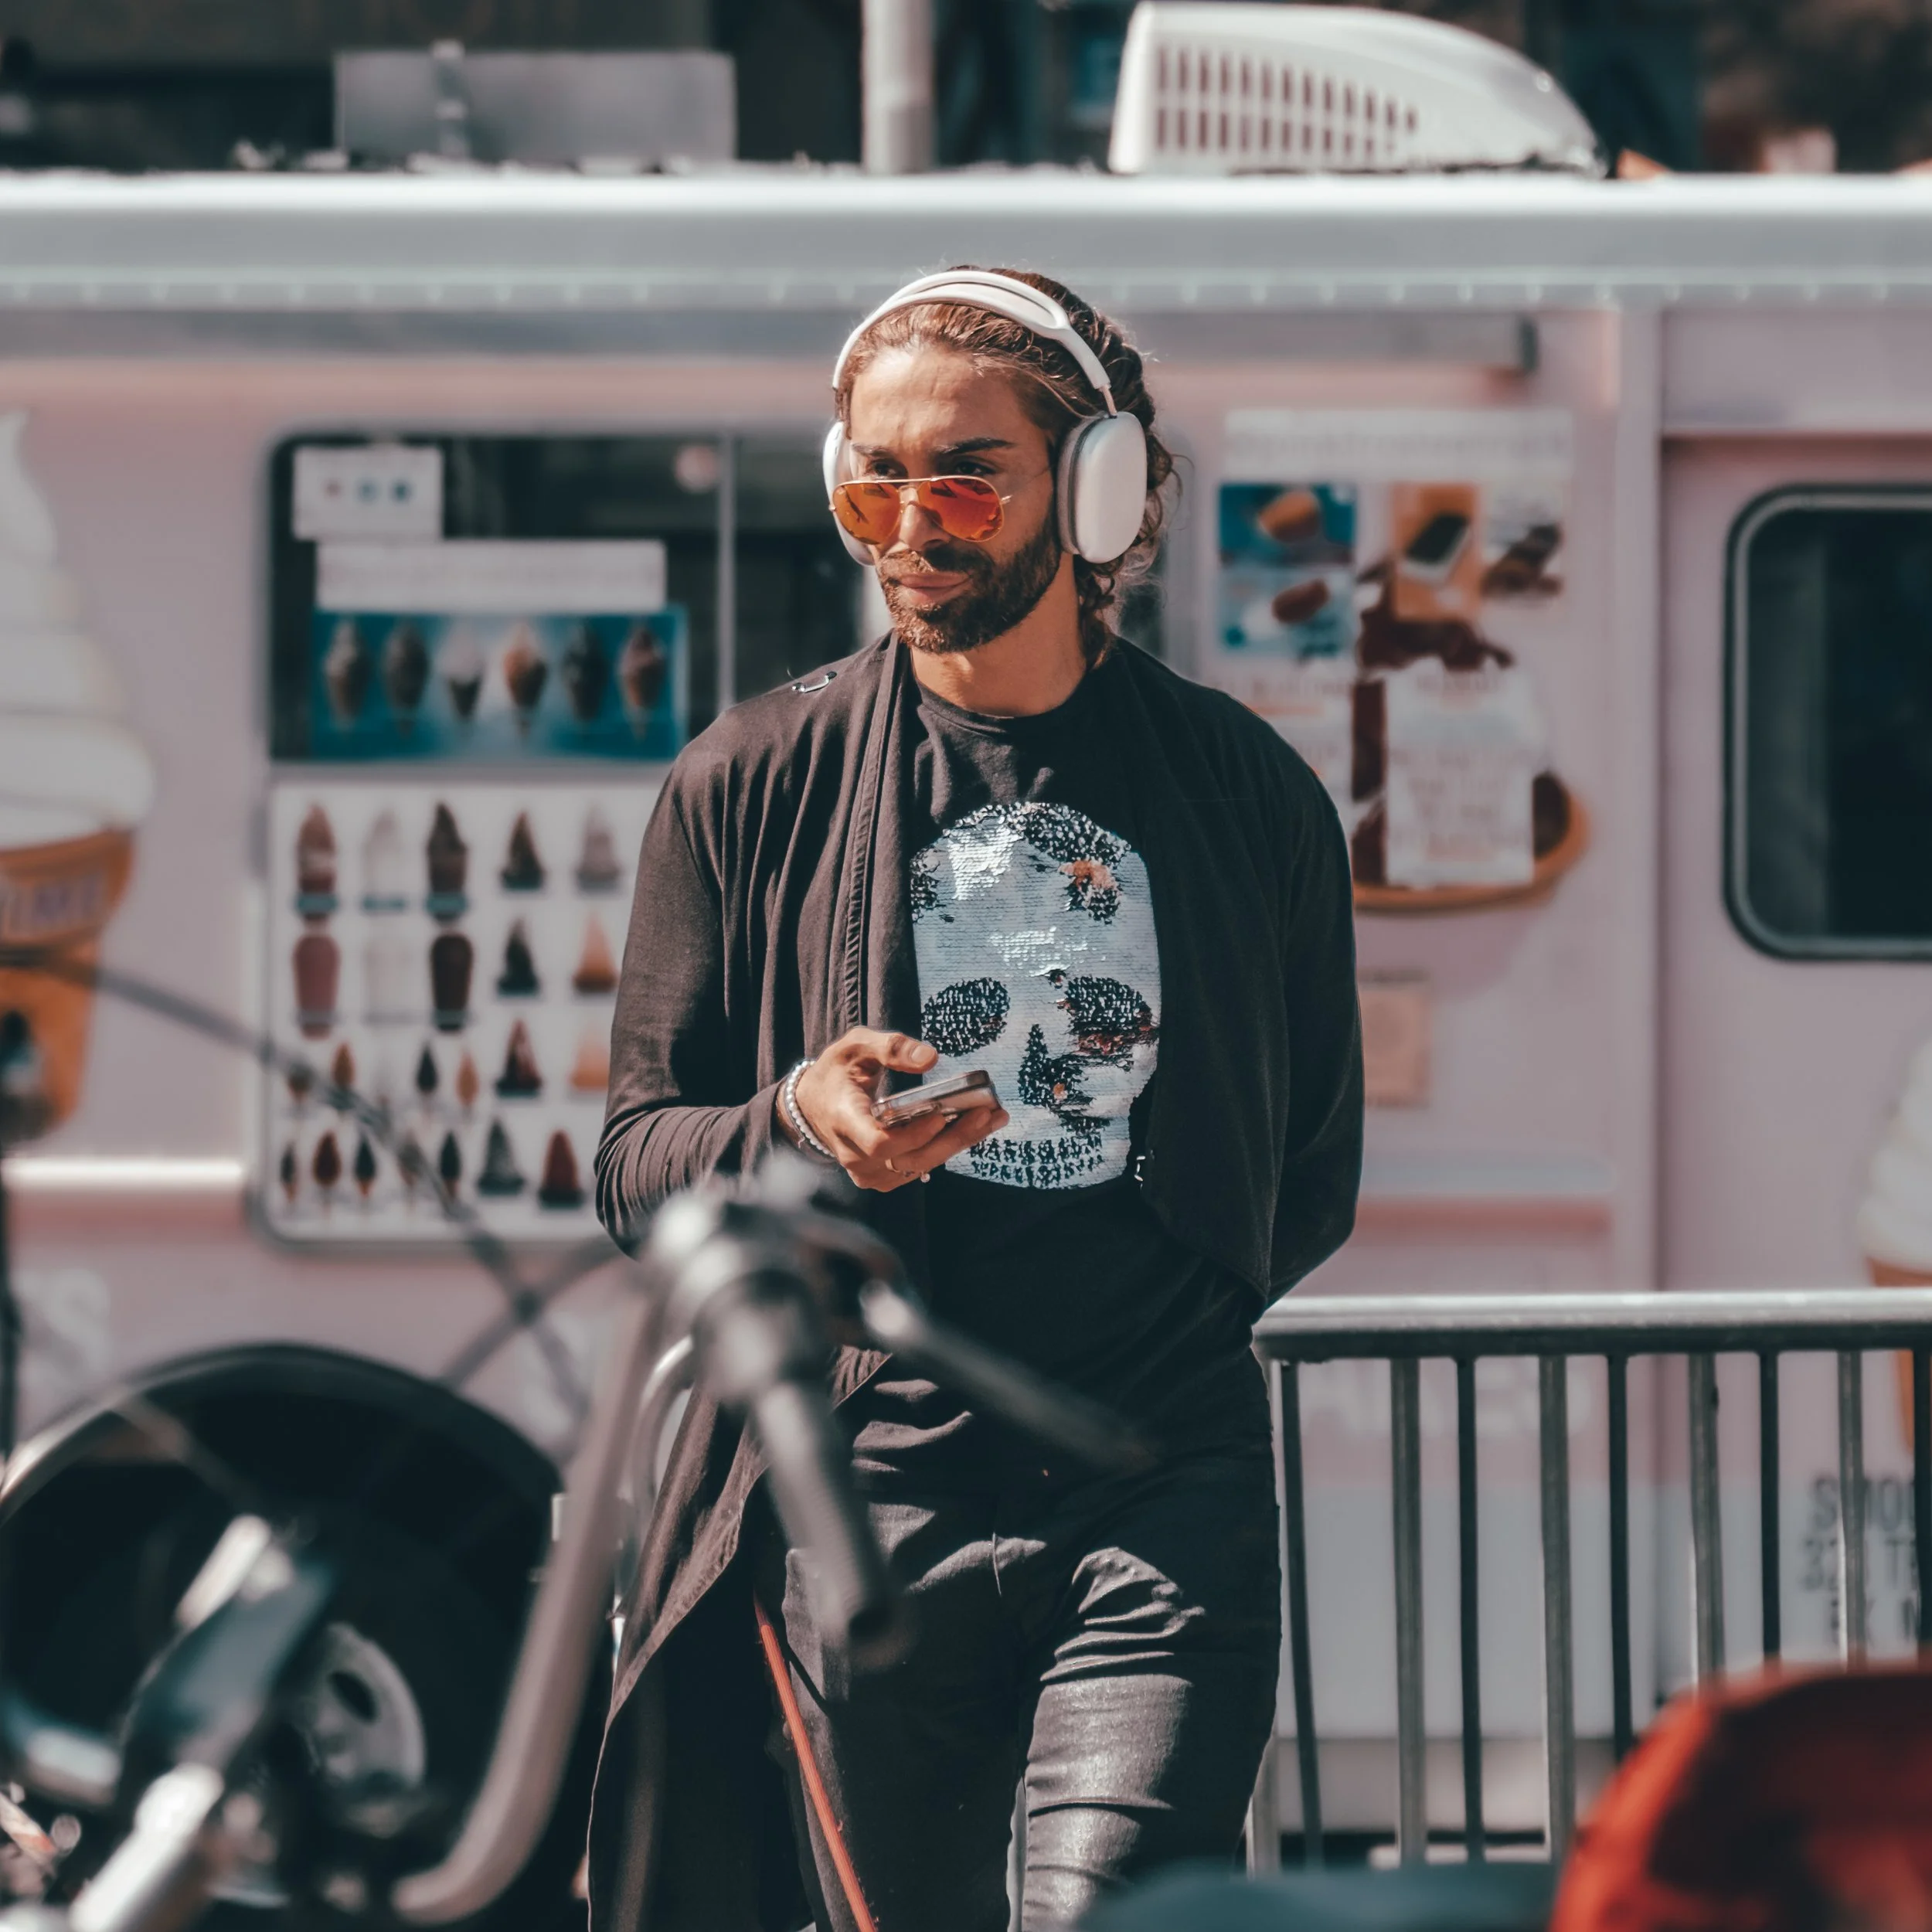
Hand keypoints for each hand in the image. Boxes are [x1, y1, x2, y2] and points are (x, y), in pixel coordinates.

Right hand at [786, 1028, 1007, 1192]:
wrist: (813, 1105)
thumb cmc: (836, 1072)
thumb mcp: (856, 1046)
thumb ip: (891, 1047)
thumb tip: (931, 1058)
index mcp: (844, 1120)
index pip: (879, 1143)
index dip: (913, 1134)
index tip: (940, 1114)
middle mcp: (855, 1154)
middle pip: (910, 1158)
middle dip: (953, 1137)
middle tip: (988, 1113)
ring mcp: (868, 1171)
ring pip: (919, 1166)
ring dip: (958, 1143)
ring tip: (993, 1118)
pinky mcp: (882, 1177)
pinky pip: (919, 1167)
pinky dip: (947, 1148)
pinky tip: (975, 1127)